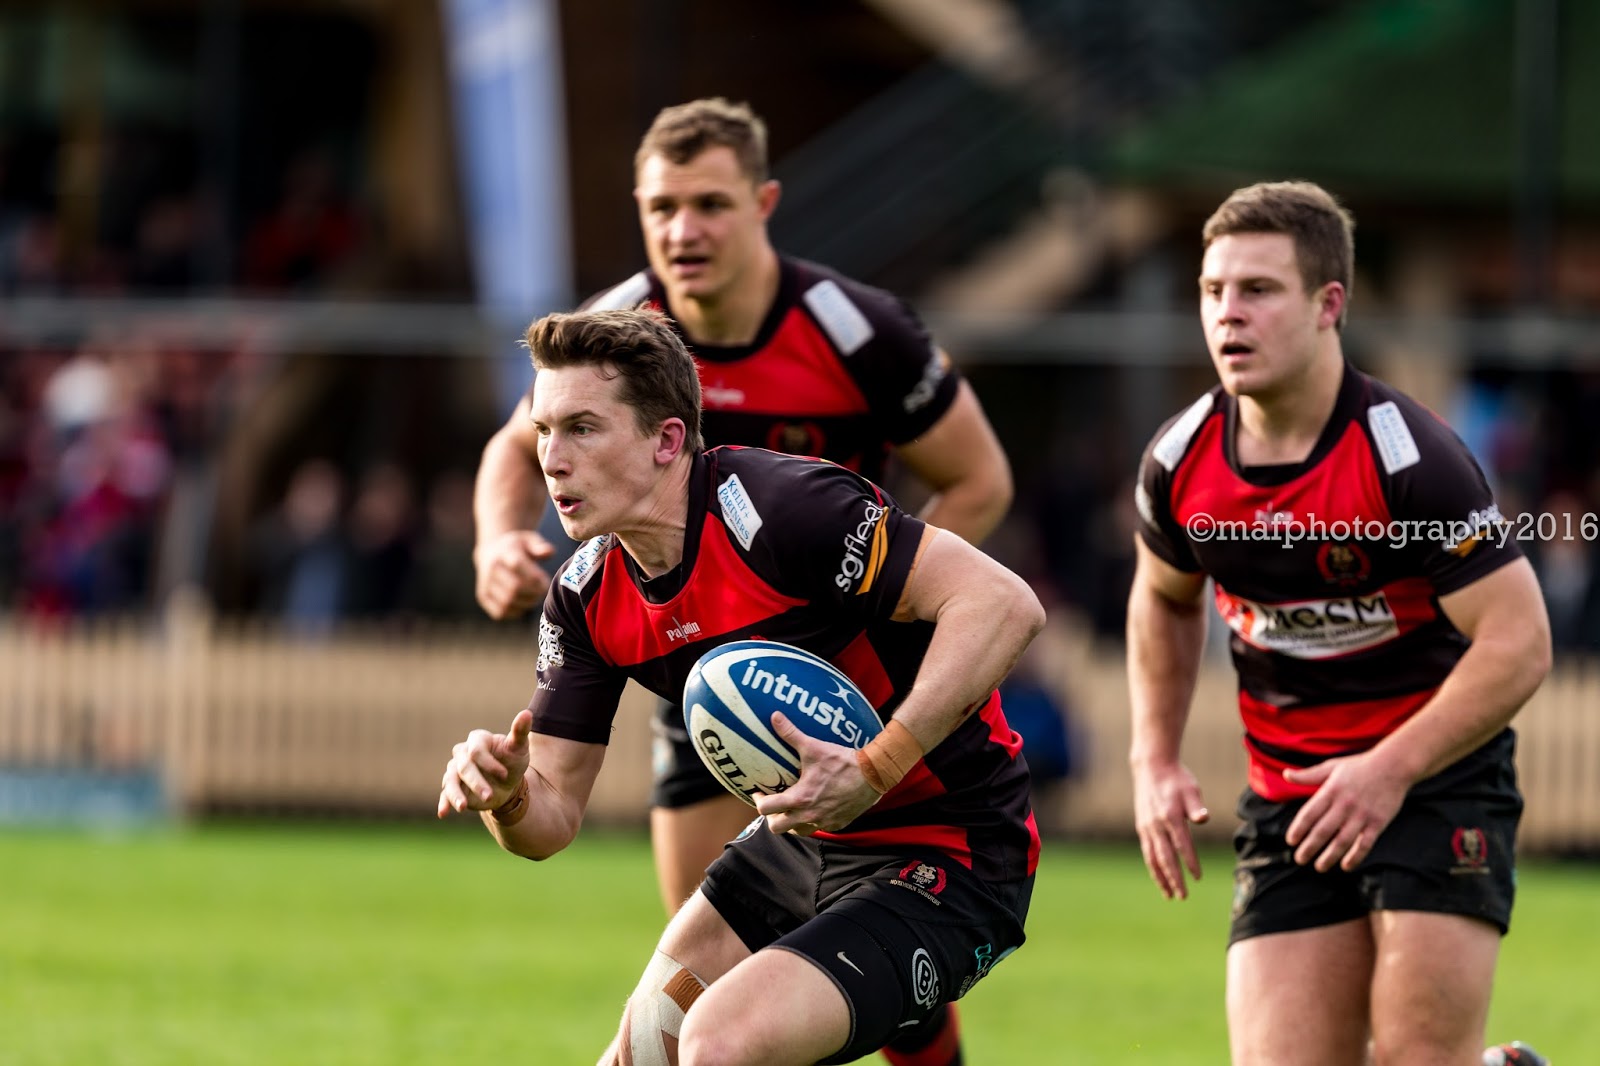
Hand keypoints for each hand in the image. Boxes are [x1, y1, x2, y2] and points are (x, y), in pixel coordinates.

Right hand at [437, 710, 533, 817]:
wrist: (508, 783)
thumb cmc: (513, 760)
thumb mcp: (519, 747)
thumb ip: (520, 731)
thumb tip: (527, 713)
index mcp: (477, 740)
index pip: (476, 750)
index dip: (488, 763)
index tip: (504, 774)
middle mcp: (462, 753)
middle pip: (463, 767)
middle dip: (476, 782)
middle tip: (489, 796)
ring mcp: (455, 770)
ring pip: (450, 780)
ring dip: (456, 794)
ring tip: (463, 807)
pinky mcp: (453, 787)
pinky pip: (445, 794)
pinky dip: (444, 803)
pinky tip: (443, 813)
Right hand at [474, 530, 555, 620]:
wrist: (491, 551)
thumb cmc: (517, 547)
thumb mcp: (529, 539)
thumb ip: (540, 546)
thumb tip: (549, 551)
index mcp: (504, 552)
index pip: (517, 564)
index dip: (534, 576)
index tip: (545, 579)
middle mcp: (491, 568)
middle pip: (514, 587)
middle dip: (534, 593)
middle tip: (542, 591)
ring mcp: (485, 583)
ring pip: (508, 602)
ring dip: (526, 604)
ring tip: (534, 597)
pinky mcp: (483, 597)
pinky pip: (501, 612)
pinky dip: (515, 611)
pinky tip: (523, 603)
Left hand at [753, 713, 880, 834]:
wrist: (873, 774)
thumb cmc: (842, 761)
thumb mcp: (814, 746)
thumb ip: (791, 734)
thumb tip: (774, 717)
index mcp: (800, 799)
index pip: (766, 810)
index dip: (758, 801)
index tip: (759, 792)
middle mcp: (809, 815)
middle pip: (777, 828)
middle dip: (771, 817)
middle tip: (773, 804)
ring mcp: (824, 822)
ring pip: (797, 832)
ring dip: (791, 822)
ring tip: (791, 808)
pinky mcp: (838, 823)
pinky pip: (819, 828)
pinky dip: (812, 821)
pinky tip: (815, 807)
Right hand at [1132, 760, 1208, 899]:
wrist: (1151, 767)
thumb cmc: (1176, 779)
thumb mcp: (1191, 789)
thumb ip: (1196, 807)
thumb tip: (1204, 818)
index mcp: (1170, 816)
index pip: (1182, 845)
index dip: (1190, 862)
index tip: (1198, 878)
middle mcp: (1155, 824)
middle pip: (1165, 857)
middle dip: (1174, 879)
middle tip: (1183, 896)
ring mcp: (1146, 827)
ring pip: (1152, 858)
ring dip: (1161, 878)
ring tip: (1169, 895)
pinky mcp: (1142, 827)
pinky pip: (1147, 852)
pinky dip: (1153, 867)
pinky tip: (1160, 878)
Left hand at [1283, 750, 1408, 871]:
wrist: (1393, 766)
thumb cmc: (1359, 766)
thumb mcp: (1331, 767)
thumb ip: (1308, 775)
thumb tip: (1286, 774)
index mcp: (1331, 790)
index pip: (1309, 814)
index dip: (1298, 829)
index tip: (1291, 841)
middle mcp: (1345, 804)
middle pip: (1323, 831)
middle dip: (1309, 847)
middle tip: (1299, 859)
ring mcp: (1362, 814)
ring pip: (1342, 841)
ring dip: (1329, 856)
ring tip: (1319, 867)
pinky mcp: (1378, 822)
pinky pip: (1365, 844)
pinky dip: (1355, 857)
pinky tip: (1346, 866)